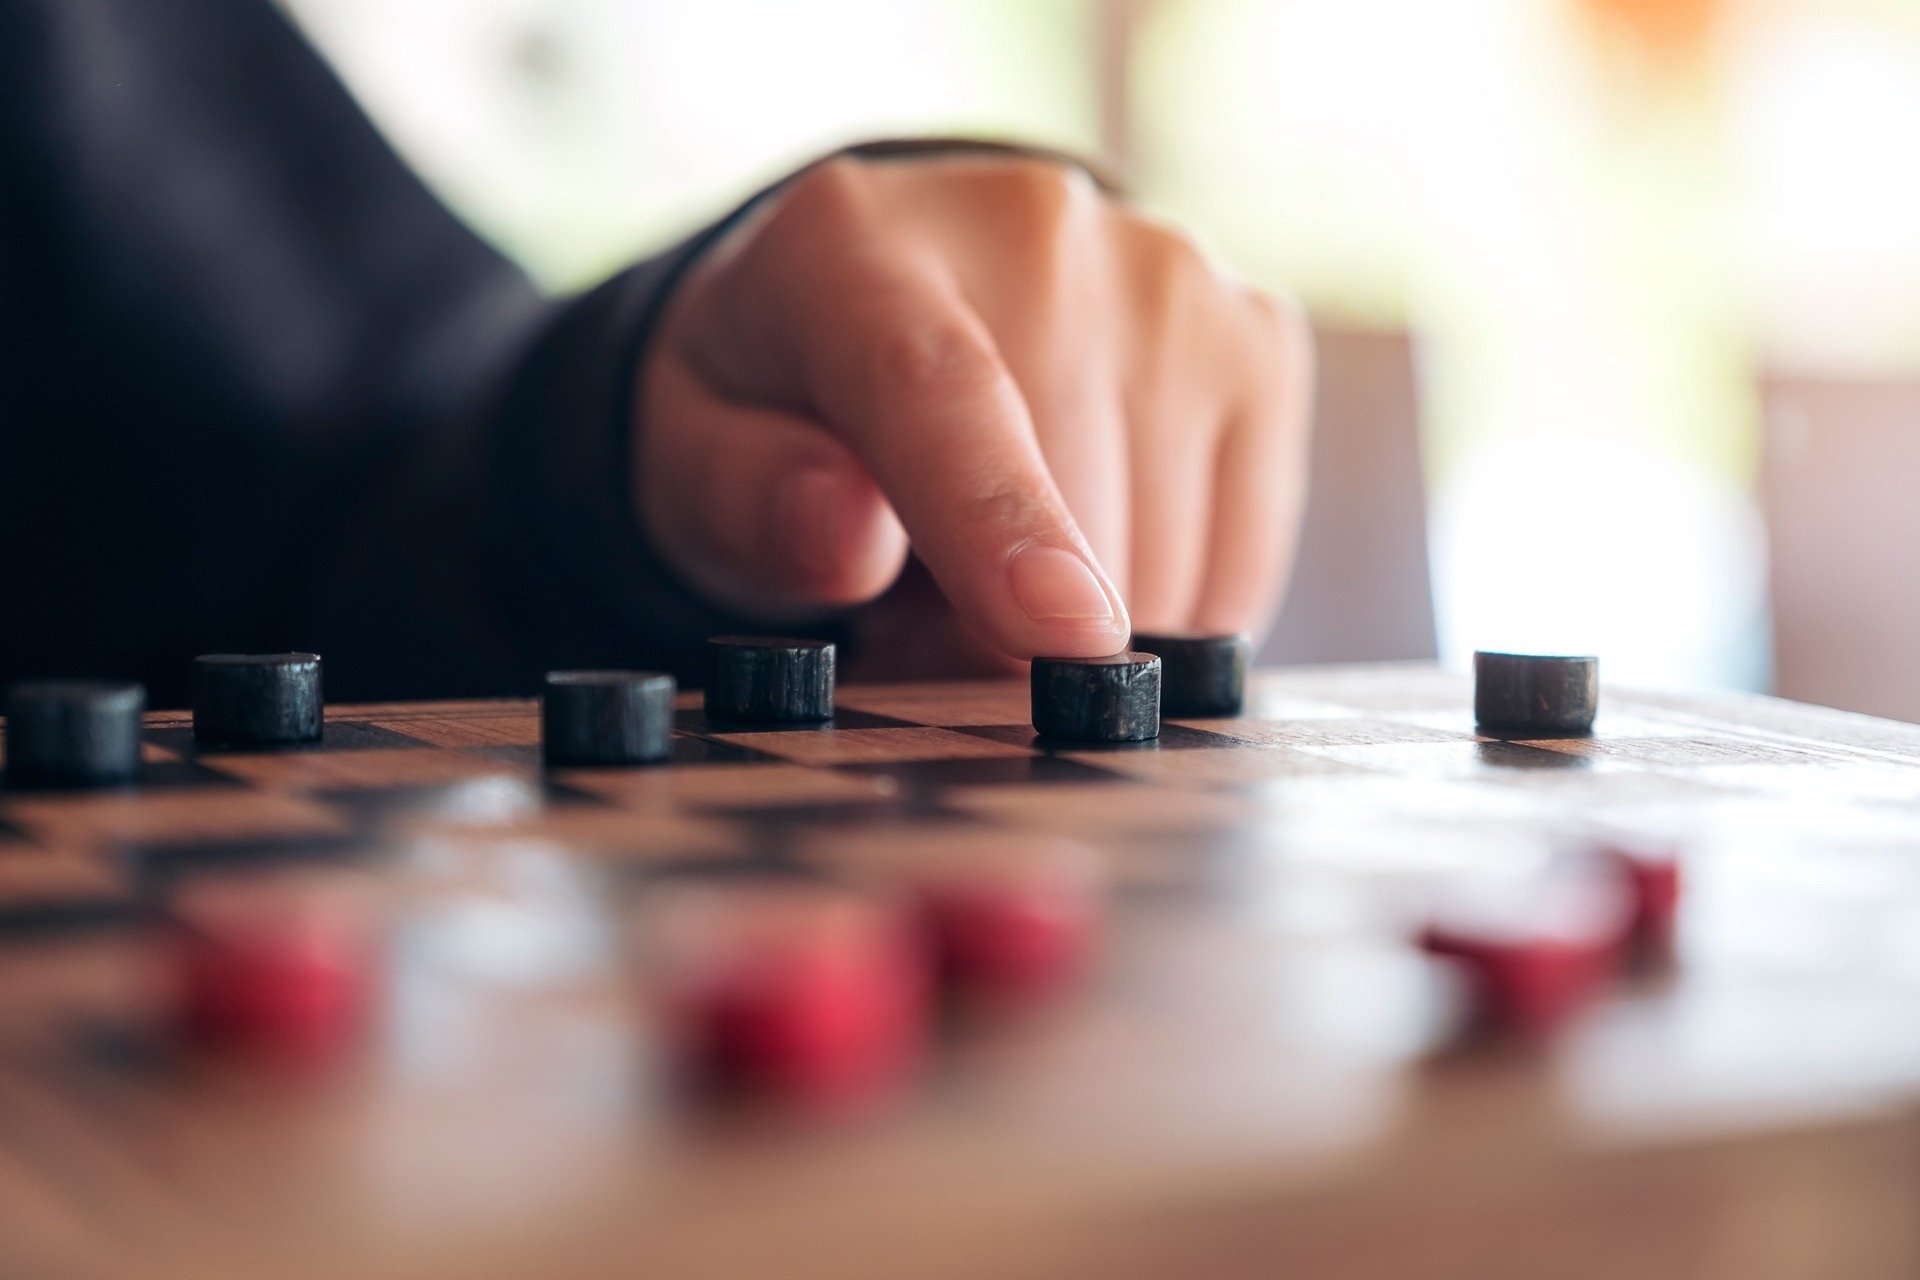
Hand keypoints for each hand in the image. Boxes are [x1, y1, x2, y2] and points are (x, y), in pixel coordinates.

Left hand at [636, 152, 1312, 674]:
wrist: (901, 292)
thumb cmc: (787, 398)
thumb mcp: (699, 453)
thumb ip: (746, 495)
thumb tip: (842, 540)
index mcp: (858, 247)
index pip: (943, 390)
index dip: (999, 520)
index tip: (1059, 632)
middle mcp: (1039, 230)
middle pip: (1075, 514)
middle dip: (1000, 635)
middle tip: (918, 614)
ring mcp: (1169, 277)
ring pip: (1167, 561)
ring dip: (1080, 629)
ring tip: (997, 569)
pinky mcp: (1257, 340)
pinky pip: (1238, 566)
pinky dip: (1167, 607)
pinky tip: (1094, 552)